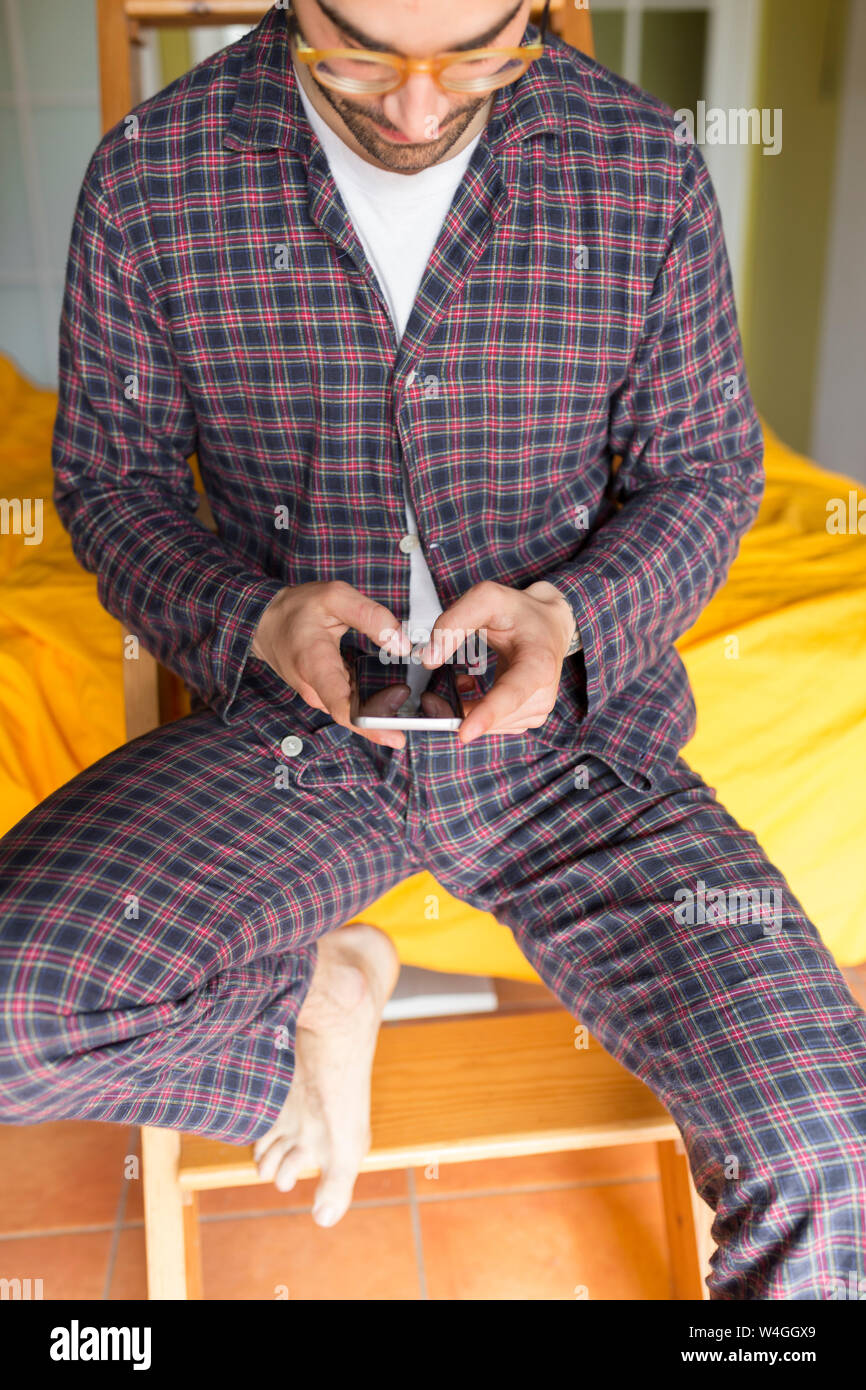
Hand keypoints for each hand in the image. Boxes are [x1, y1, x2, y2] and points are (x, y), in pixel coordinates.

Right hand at [251, 582, 411, 748]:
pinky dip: (370, 701)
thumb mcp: (334, 597)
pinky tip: (390, 692)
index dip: (370, 726)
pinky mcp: (323, 693)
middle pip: (353, 715)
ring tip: (403, 694)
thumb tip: (400, 644)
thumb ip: (371, 616)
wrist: (264, 622)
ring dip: (379, 708)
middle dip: (385, 715)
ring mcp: (318, 694)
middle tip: (409, 700)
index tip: (395, 737)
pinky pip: (349, 703)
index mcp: (316, 665)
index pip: (341, 706)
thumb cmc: (296, 609)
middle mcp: (315, 688)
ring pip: (352, 711)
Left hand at [415, 580, 575, 743]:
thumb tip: (428, 660)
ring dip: (465, 712)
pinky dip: (475, 713)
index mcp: (538, 663)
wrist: (548, 624)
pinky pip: (494, 726)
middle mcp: (543, 692)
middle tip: (428, 699)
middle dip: (458, 712)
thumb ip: (452, 624)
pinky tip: (469, 688)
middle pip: (494, 717)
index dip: (487, 714)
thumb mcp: (486, 599)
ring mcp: (538, 709)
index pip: (511, 694)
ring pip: (490, 726)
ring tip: (456, 681)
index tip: (464, 733)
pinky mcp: (529, 717)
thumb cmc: (520, 611)